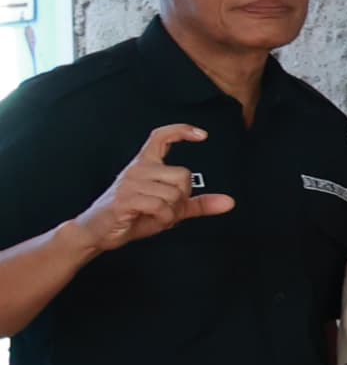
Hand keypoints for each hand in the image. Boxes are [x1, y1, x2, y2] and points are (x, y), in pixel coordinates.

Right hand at [75, 124, 233, 252]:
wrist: (98, 232)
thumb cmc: (134, 216)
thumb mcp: (170, 209)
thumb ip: (198, 204)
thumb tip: (230, 202)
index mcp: (146, 164)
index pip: (161, 136)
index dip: (182, 131)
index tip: (202, 135)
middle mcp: (137, 168)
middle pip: (183, 175)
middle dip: (182, 199)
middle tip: (164, 209)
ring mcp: (130, 182)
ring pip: (174, 194)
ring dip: (171, 213)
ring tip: (153, 215)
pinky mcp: (125, 198)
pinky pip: (161, 206)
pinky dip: (163, 219)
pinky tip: (150, 220)